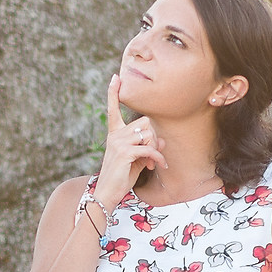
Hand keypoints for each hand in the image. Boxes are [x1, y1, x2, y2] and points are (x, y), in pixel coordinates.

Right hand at [95, 74, 166, 208]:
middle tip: (153, 154)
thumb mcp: (137, 159)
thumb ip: (148, 146)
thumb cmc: (122, 177)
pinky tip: (159, 166)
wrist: (108, 193)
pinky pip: (149, 148)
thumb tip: (162, 139)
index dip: (113, 93)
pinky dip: (157, 157)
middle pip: (144, 123)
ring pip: (148, 134)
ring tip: (153, 162)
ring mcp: (118, 143)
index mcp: (114, 134)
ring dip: (155, 149)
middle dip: (153, 138)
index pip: (113, 110)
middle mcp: (115, 135)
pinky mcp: (125, 152)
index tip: (115, 78)